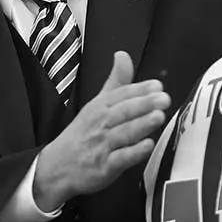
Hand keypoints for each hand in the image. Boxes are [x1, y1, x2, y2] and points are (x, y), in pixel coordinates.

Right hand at [34, 51, 170, 211]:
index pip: (121, 95)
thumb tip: (123, 55)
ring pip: (124, 133)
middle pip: (123, 112)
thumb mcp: (96, 105)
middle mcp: (100, 124)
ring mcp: (102, 146)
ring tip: (158, 116)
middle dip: (144, 104)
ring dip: (141, 124)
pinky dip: (134, 152)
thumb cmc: (83, 134)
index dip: (140, 90)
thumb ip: (116, 82)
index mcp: (99, 107)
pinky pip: (121, 159)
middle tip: (163, 99)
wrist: (58, 167)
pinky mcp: (105, 167)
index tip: (157, 86)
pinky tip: (147, 145)